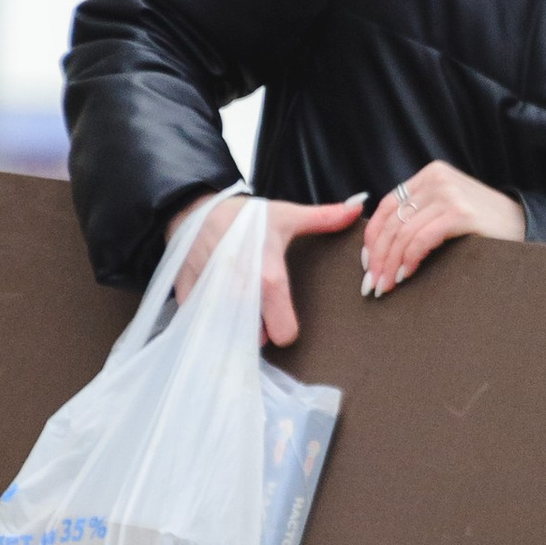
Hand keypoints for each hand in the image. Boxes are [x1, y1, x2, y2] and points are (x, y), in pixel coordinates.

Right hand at [168, 190, 366, 348]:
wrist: (196, 209)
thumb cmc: (246, 217)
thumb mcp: (285, 216)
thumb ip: (323, 218)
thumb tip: (357, 207)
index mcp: (267, 275)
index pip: (283, 330)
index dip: (286, 330)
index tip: (285, 322)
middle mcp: (238, 290)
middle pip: (256, 336)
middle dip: (260, 329)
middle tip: (260, 310)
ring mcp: (210, 296)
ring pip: (229, 332)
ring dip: (236, 325)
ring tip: (240, 305)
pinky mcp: (188, 297)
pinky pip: (204, 323)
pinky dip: (212, 317)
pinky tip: (217, 299)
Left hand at [360, 159, 525, 297]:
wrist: (525, 226)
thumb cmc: (484, 226)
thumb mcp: (447, 209)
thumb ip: (420, 214)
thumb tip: (380, 245)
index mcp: (430, 174)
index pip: (387, 206)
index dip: (372, 237)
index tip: (366, 263)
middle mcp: (437, 179)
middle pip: (393, 221)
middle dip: (378, 256)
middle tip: (373, 283)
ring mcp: (449, 194)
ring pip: (404, 233)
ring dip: (391, 264)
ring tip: (387, 285)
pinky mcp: (460, 213)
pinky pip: (422, 239)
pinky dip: (410, 259)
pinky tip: (406, 275)